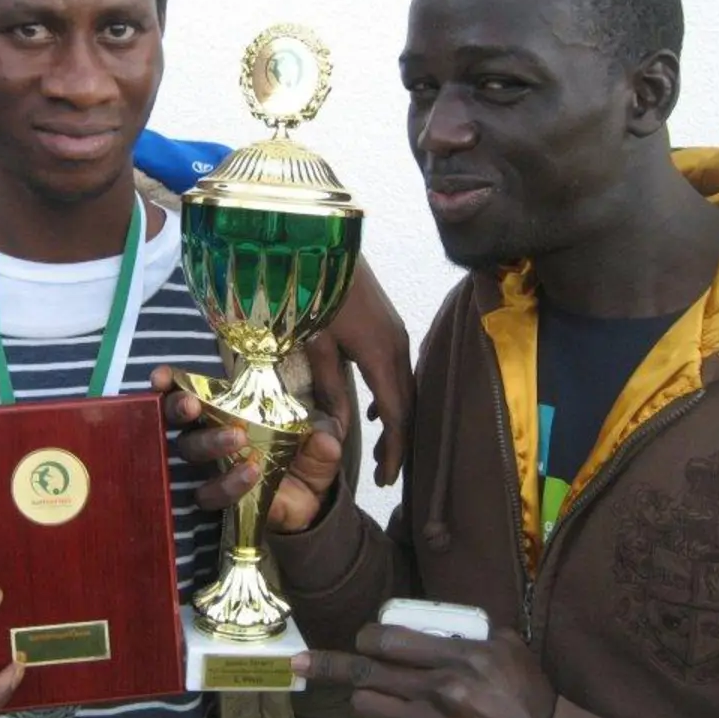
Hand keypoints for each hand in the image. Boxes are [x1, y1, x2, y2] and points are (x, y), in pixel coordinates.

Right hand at [152, 366, 344, 533]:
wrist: (309, 505)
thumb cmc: (303, 459)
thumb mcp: (320, 445)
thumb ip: (323, 439)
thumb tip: (325, 437)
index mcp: (226, 409)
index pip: (189, 390)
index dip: (170, 382)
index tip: (161, 378)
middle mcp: (209, 434)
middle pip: (179, 418)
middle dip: (181, 406)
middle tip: (194, 405)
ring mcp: (210, 467)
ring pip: (189, 451)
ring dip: (208, 441)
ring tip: (238, 438)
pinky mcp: (217, 497)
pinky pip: (208, 492)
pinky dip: (227, 483)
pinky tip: (250, 474)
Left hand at [294, 625, 555, 717]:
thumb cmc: (527, 692)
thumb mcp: (507, 647)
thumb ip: (467, 628)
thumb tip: (429, 616)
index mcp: (459, 659)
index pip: (387, 641)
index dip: (366, 637)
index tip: (365, 638)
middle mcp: (440, 693)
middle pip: (364, 674)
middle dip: (328, 665)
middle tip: (302, 662)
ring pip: (367, 705)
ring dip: (366, 695)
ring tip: (378, 690)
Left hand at [308, 255, 414, 486]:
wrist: (321, 238)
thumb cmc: (311, 289)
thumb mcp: (314, 343)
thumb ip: (328, 387)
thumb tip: (340, 431)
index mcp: (381, 354)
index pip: (397, 415)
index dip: (394, 450)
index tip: (386, 479)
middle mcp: (397, 345)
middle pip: (408, 404)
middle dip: (400, 440)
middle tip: (386, 472)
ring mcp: (396, 332)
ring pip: (405, 386)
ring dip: (397, 418)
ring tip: (383, 447)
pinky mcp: (389, 324)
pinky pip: (398, 369)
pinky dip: (392, 395)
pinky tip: (376, 408)